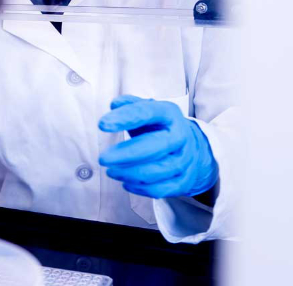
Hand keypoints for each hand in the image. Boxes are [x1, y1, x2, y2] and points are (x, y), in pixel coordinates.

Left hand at [98, 95, 217, 198]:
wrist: (189, 147)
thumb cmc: (160, 128)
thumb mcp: (148, 111)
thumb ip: (131, 106)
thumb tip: (115, 104)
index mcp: (170, 114)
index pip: (147, 113)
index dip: (124, 118)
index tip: (102, 124)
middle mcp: (180, 136)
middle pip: (155, 146)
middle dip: (126, 154)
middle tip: (103, 158)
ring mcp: (184, 160)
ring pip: (157, 171)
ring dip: (130, 173)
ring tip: (111, 171)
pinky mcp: (183, 181)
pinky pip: (161, 189)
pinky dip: (141, 189)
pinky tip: (126, 183)